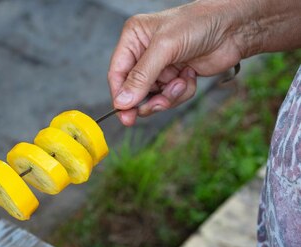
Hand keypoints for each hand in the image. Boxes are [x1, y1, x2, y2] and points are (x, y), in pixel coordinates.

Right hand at [108, 0, 258, 125]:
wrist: (234, 28)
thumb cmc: (198, 24)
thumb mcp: (164, 48)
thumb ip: (141, 77)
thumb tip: (122, 102)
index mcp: (134, 39)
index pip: (117, 74)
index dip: (120, 96)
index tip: (125, 115)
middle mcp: (144, 53)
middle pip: (134, 90)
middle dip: (148, 99)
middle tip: (158, 105)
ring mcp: (160, 66)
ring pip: (153, 96)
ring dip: (168, 96)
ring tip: (181, 83)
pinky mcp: (176, 76)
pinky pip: (170, 96)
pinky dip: (181, 92)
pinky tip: (190, 76)